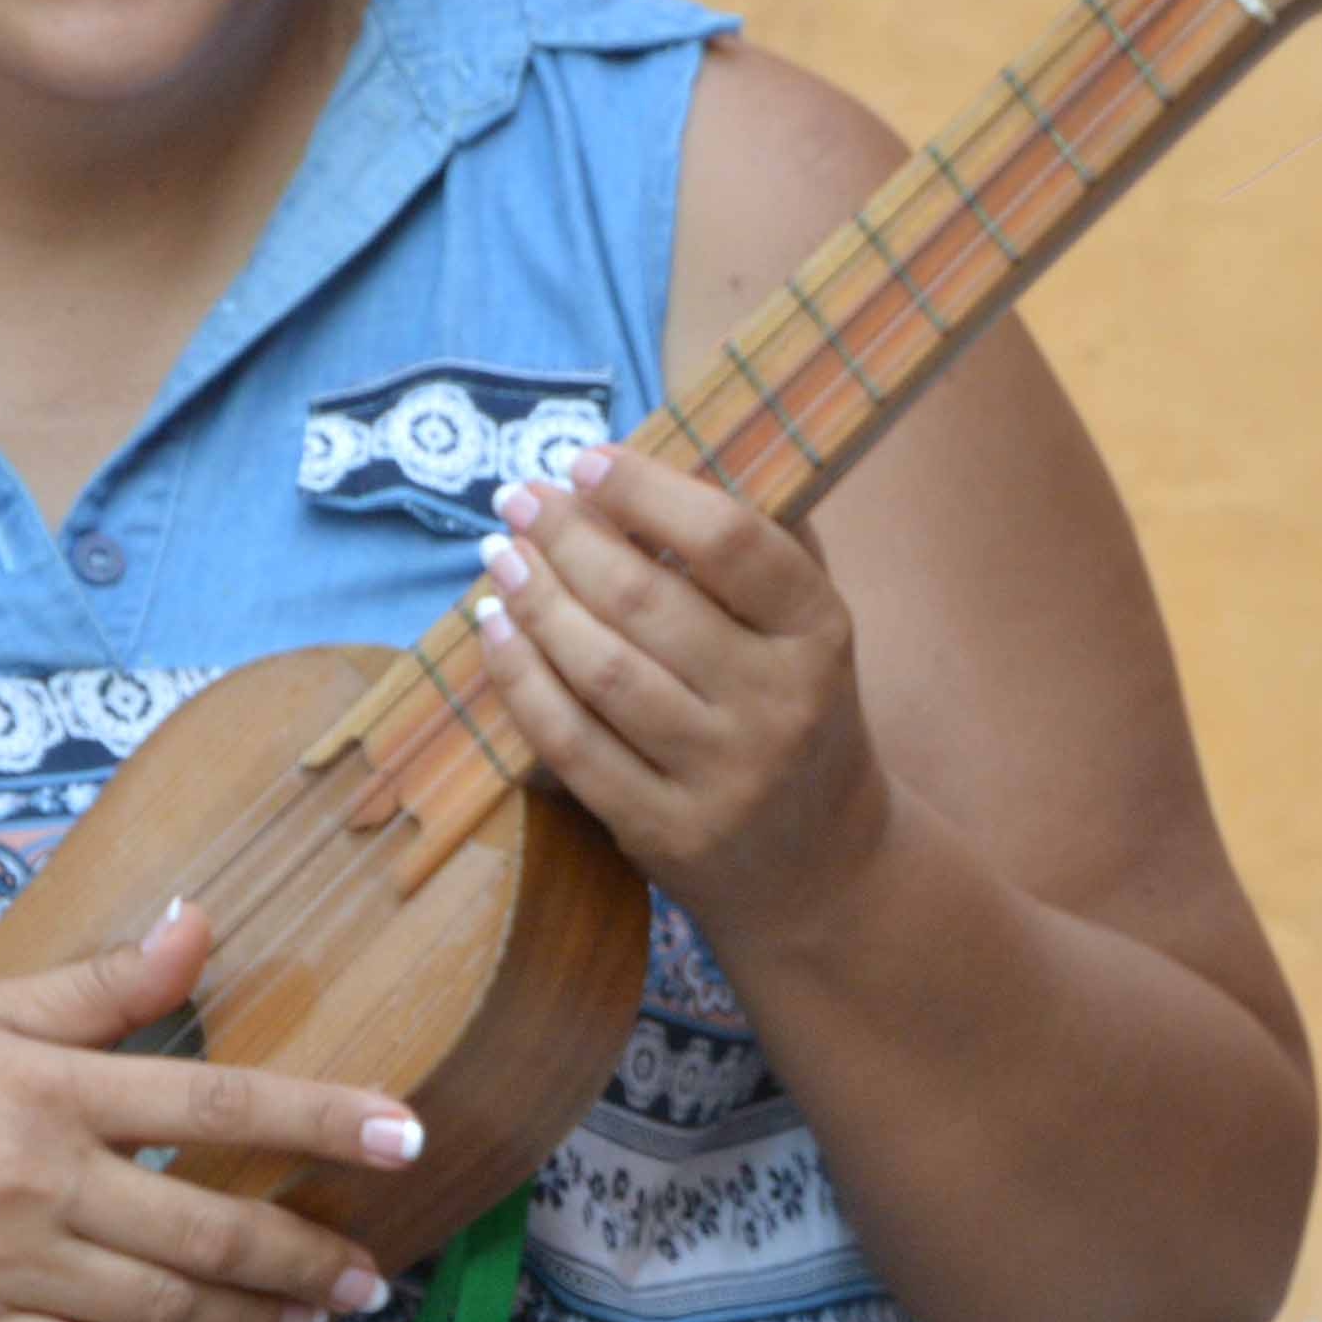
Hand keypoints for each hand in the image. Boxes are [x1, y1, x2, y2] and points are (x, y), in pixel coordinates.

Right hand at [0, 898, 423, 1321]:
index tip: (405, 1137)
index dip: (322, 1123)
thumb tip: (200, 921)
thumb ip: (103, 985)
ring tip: (316, 1316)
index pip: (218, 1107)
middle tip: (372, 1272)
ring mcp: (3, 1271)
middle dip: (307, 1255)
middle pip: (207, 1232)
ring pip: (164, 1313)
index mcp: (49, 1090)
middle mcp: (36, 1184)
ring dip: (257, 1319)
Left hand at [467, 444, 889, 925]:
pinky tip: (497, 631)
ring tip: (498, 556)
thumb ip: (760, 547)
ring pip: (602, 670)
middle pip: (648, 601)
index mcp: (820, 633)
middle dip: (566, 537)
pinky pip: (572, 743)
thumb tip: (665, 452)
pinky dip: (522, 679)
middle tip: (517, 497)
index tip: (585, 459)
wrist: (825, 868)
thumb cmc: (800, 717)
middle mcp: (779, 703)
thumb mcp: (810, 631)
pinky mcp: (666, 830)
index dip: (647, 491)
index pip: (731, 542)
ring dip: (535, 601)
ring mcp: (722, 775)